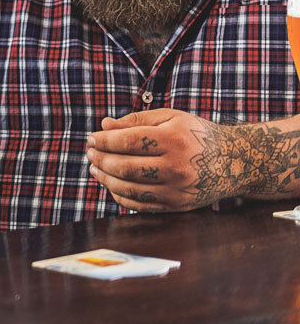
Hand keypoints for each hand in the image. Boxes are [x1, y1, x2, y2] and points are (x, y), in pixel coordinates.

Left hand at [86, 108, 228, 211]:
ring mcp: (177, 190)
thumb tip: (104, 125)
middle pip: (125, 167)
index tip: (91, 138)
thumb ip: (135, 120)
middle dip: (100, 159)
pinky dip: (120, 195)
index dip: (103, 140)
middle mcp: (177, 166)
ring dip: (105, 178)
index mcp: (173, 139)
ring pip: (129, 188)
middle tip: (89, 153)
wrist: (234, 162)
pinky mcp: (177, 206)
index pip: (127, 141)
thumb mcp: (170, 117)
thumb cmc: (196, 135)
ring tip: (95, 168)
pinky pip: (140, 204)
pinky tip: (111, 184)